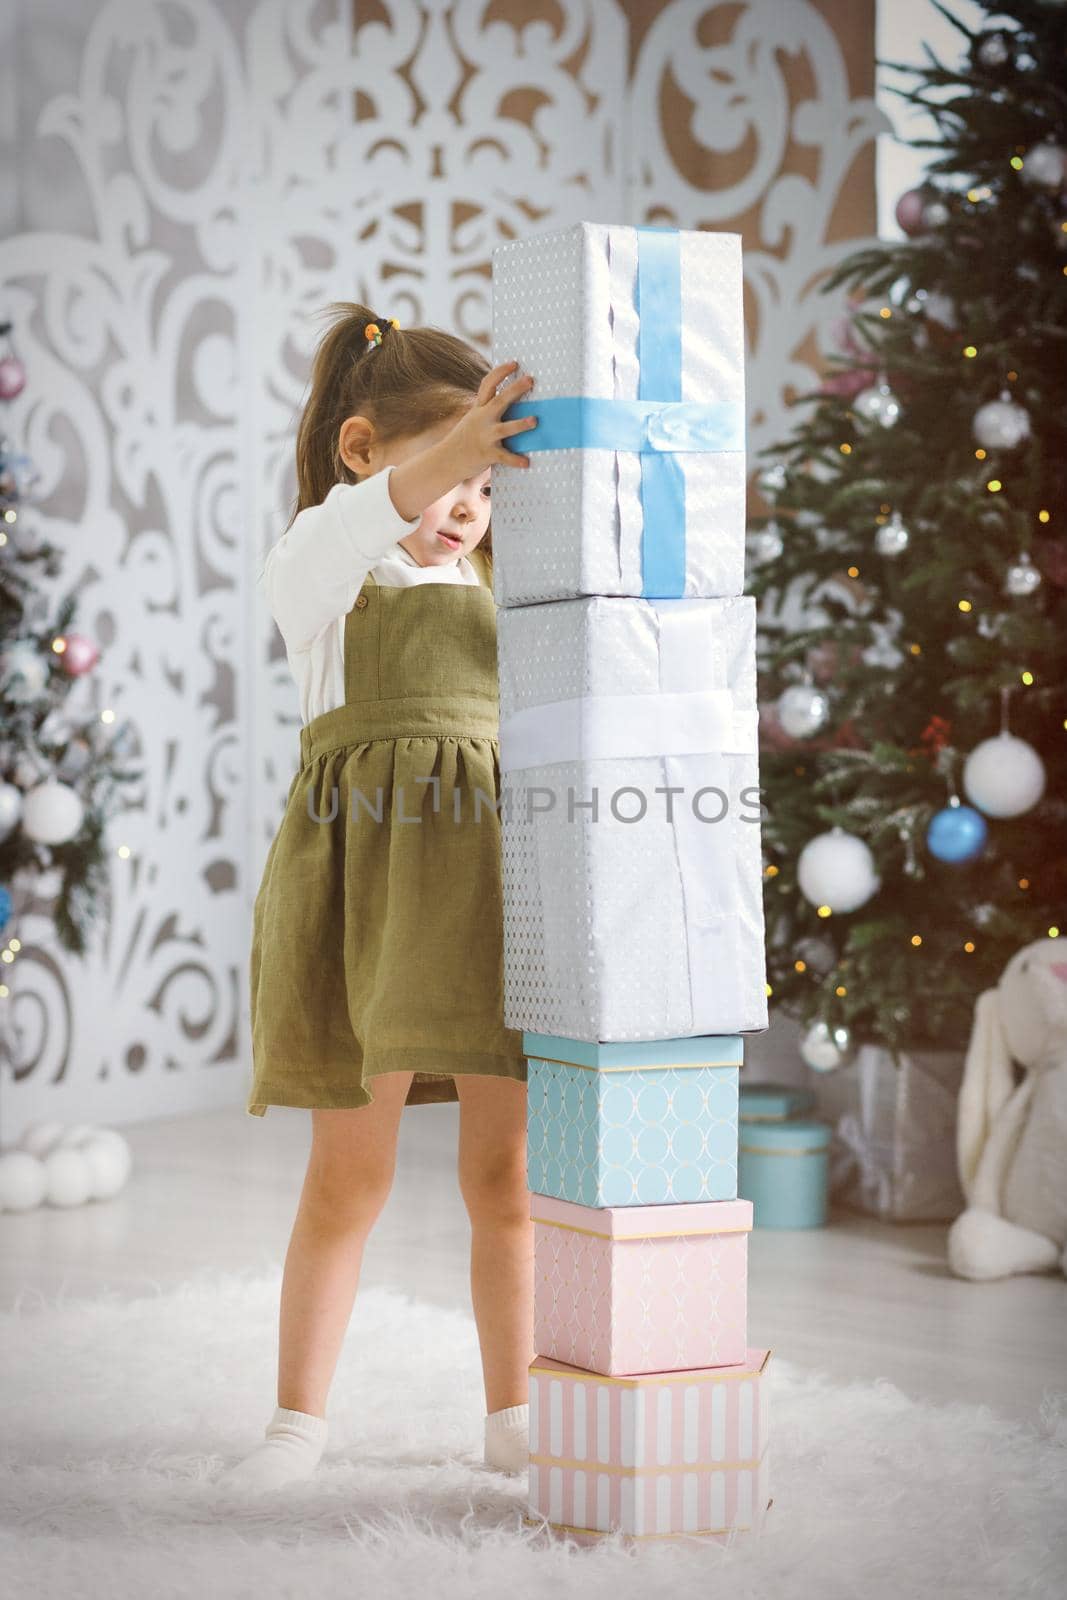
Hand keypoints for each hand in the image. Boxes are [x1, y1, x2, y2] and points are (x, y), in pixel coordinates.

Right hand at [442, 360, 537, 475]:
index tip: (514, 363)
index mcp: (479, 409)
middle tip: (530, 379)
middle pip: (500, 401)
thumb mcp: (473, 419)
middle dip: (515, 389)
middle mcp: (482, 419)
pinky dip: (515, 460)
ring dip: (520, 424)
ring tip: (534, 421)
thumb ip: (488, 410)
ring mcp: (485, 437)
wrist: (446, 460)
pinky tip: (526, 462)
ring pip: (505, 429)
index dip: (501, 372)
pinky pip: (504, 457)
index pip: (488, 384)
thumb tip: (509, 400)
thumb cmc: (464, 438)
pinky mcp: (487, 454)